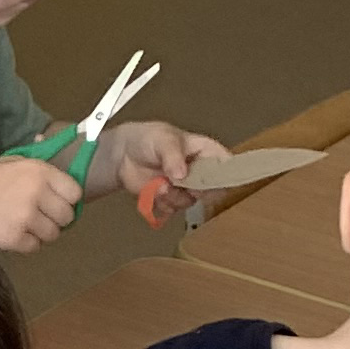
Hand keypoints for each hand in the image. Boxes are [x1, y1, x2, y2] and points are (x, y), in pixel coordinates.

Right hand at [0, 153, 80, 251]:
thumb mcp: (11, 162)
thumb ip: (39, 169)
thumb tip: (66, 175)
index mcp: (38, 171)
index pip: (75, 192)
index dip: (67, 199)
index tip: (57, 202)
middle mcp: (35, 193)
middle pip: (67, 216)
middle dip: (56, 218)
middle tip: (40, 217)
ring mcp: (25, 217)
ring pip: (53, 234)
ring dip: (41, 232)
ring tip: (24, 225)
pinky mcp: (13, 238)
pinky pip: (34, 246)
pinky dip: (26, 243)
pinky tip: (12, 233)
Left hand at [102, 120, 225, 218]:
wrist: (124, 153)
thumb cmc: (149, 139)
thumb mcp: (163, 140)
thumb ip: (173, 156)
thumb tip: (182, 175)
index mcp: (206, 152)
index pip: (225, 165)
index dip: (224, 176)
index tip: (209, 182)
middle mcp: (199, 171)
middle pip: (212, 190)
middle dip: (195, 191)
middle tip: (180, 184)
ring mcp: (185, 187)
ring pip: (189, 202)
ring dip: (174, 198)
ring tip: (159, 185)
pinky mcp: (170, 199)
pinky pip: (172, 209)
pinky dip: (161, 204)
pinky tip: (152, 192)